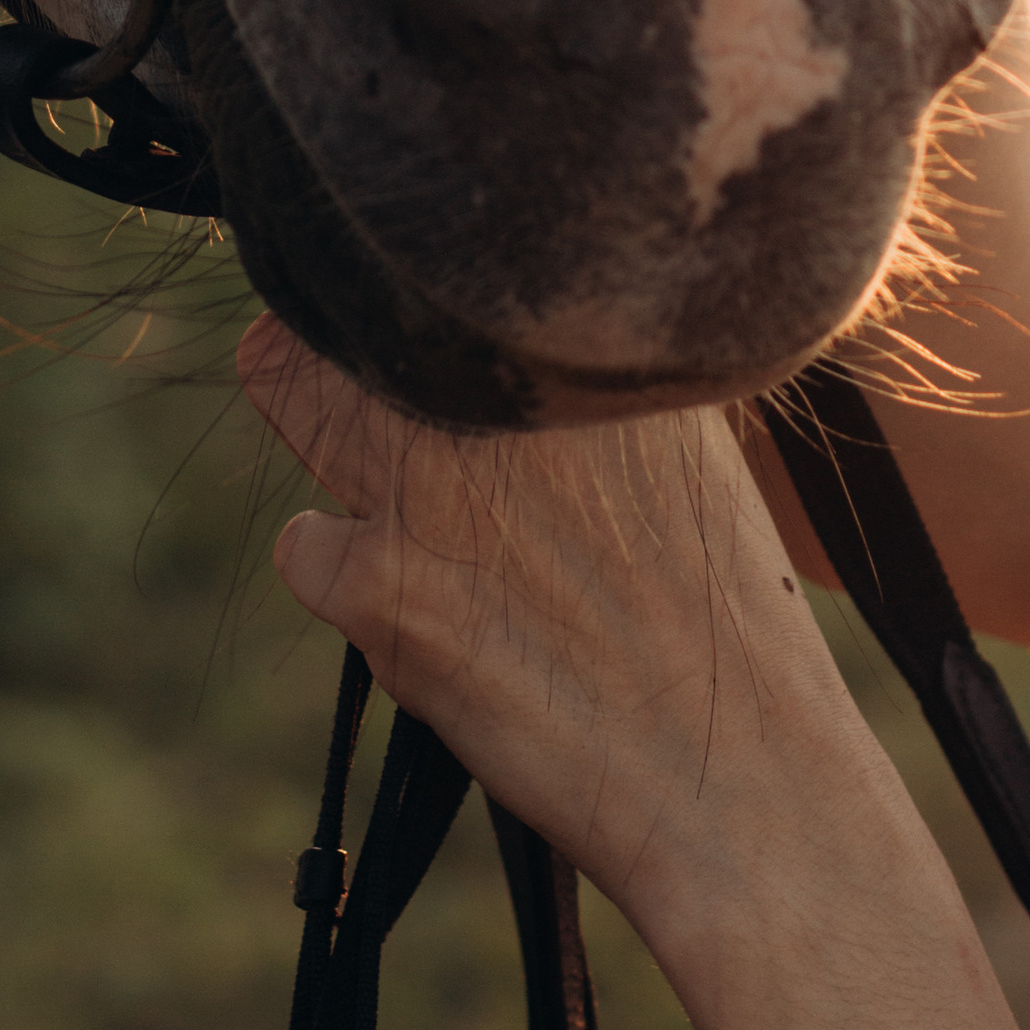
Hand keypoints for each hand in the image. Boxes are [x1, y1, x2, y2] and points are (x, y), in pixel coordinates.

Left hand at [239, 314, 870, 931]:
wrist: (743, 781)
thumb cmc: (730, 625)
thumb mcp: (687, 447)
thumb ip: (588, 379)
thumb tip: (513, 349)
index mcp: (583, 336)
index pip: (435, 248)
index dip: (410, 280)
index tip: (410, 313)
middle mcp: (503, 384)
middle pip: (345, 290)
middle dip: (336, 330)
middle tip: (350, 375)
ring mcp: (434, 475)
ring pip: (286, 379)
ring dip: (315, 423)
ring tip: (377, 478)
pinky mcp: (385, 584)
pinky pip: (305, 543)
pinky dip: (342, 574)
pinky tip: (415, 609)